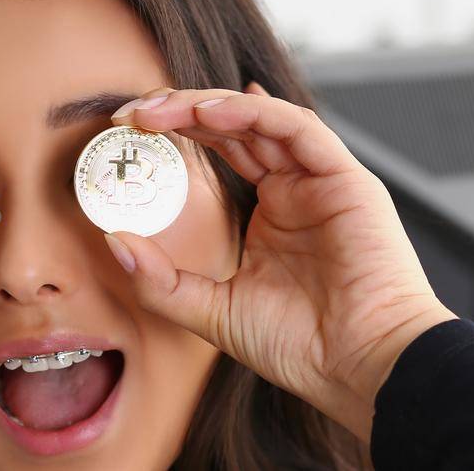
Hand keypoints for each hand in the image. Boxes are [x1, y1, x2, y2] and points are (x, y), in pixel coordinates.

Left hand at [106, 85, 456, 439]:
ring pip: (263, 119)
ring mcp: (323, 182)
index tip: (126, 130)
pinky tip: (210, 111)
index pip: (221, 149)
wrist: (358, 369)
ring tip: (160, 108)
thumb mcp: (212, 310)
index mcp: (272, 211)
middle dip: (181, 111)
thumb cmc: (301, 345)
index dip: (176, 132)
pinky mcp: (348, 182)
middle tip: (133, 112)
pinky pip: (299, 130)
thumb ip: (161, 279)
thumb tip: (115, 240)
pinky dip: (255, 114)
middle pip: (236, 127)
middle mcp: (297, 188)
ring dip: (208, 105)